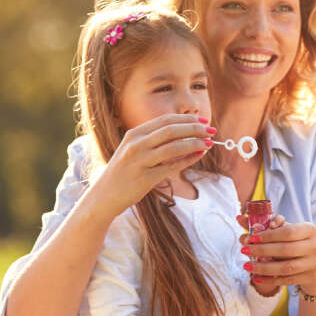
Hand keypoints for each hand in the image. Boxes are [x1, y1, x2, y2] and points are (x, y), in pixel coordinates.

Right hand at [94, 113, 211, 212]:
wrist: (104, 196)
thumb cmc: (123, 172)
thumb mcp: (133, 149)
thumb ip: (153, 140)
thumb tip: (185, 132)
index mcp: (134, 134)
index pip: (166, 120)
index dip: (187, 119)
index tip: (203, 121)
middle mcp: (135, 145)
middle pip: (171, 130)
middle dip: (195, 129)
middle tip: (212, 131)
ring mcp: (139, 161)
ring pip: (173, 147)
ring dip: (195, 144)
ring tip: (209, 144)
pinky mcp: (145, 178)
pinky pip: (172, 167)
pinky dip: (188, 160)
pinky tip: (199, 156)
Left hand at [239, 216, 315, 298]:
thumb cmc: (297, 240)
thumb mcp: (287, 229)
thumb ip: (266, 224)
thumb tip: (240, 218)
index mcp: (310, 229)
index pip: (287, 232)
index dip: (268, 236)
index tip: (251, 238)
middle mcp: (315, 246)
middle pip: (285, 250)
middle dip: (262, 251)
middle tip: (244, 250)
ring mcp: (315, 263)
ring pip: (285, 268)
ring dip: (263, 268)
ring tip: (246, 266)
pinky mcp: (310, 277)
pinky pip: (287, 280)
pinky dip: (269, 280)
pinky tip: (256, 277)